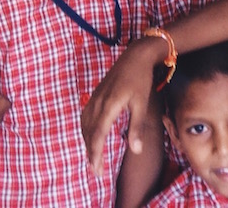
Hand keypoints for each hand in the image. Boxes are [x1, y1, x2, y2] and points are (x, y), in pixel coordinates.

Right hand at [82, 38, 163, 174]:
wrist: (135, 56)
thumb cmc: (140, 80)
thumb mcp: (141, 104)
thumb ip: (137, 127)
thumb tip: (136, 150)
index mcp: (109, 106)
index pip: (97, 136)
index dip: (95, 154)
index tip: (97, 170)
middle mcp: (98, 103)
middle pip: (89, 133)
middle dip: (90, 153)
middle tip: (96, 171)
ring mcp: (94, 98)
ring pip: (85, 126)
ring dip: (87, 142)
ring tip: (92, 158)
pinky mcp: (95, 95)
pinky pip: (85, 116)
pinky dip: (86, 130)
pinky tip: (90, 136)